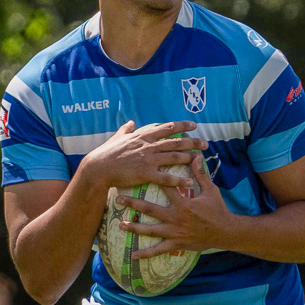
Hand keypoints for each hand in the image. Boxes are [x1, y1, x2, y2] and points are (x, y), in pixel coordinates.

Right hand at [80, 120, 207, 192]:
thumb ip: (126, 129)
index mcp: (143, 136)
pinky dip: (178, 180)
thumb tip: (131, 122)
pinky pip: (166, 177)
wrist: (98, 168)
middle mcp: (148, 145)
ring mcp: (148, 159)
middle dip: (192, 142)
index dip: (182, 126)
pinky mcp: (145, 173)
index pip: (167, 128)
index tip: (193, 125)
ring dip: (189, 157)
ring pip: (174, 157)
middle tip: (205, 143)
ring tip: (201, 158)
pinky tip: (189, 182)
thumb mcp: (117, 137)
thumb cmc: (107, 153)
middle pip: (175, 142)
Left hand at [119, 151, 236, 257]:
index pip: (164, 187)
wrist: (225, 232)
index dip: (152, 178)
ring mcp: (174, 232)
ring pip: (150, 230)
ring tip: (120, 225)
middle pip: (149, 209)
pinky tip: (133, 256)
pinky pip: (158, 250)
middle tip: (117, 199)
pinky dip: (146, 254)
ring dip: (134, 228)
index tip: (138, 173)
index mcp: (183, 203)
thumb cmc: (218, 209)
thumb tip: (195, 156)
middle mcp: (175, 217)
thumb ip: (200, 174)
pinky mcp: (176, 244)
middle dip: (133, 203)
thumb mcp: (210, 190)